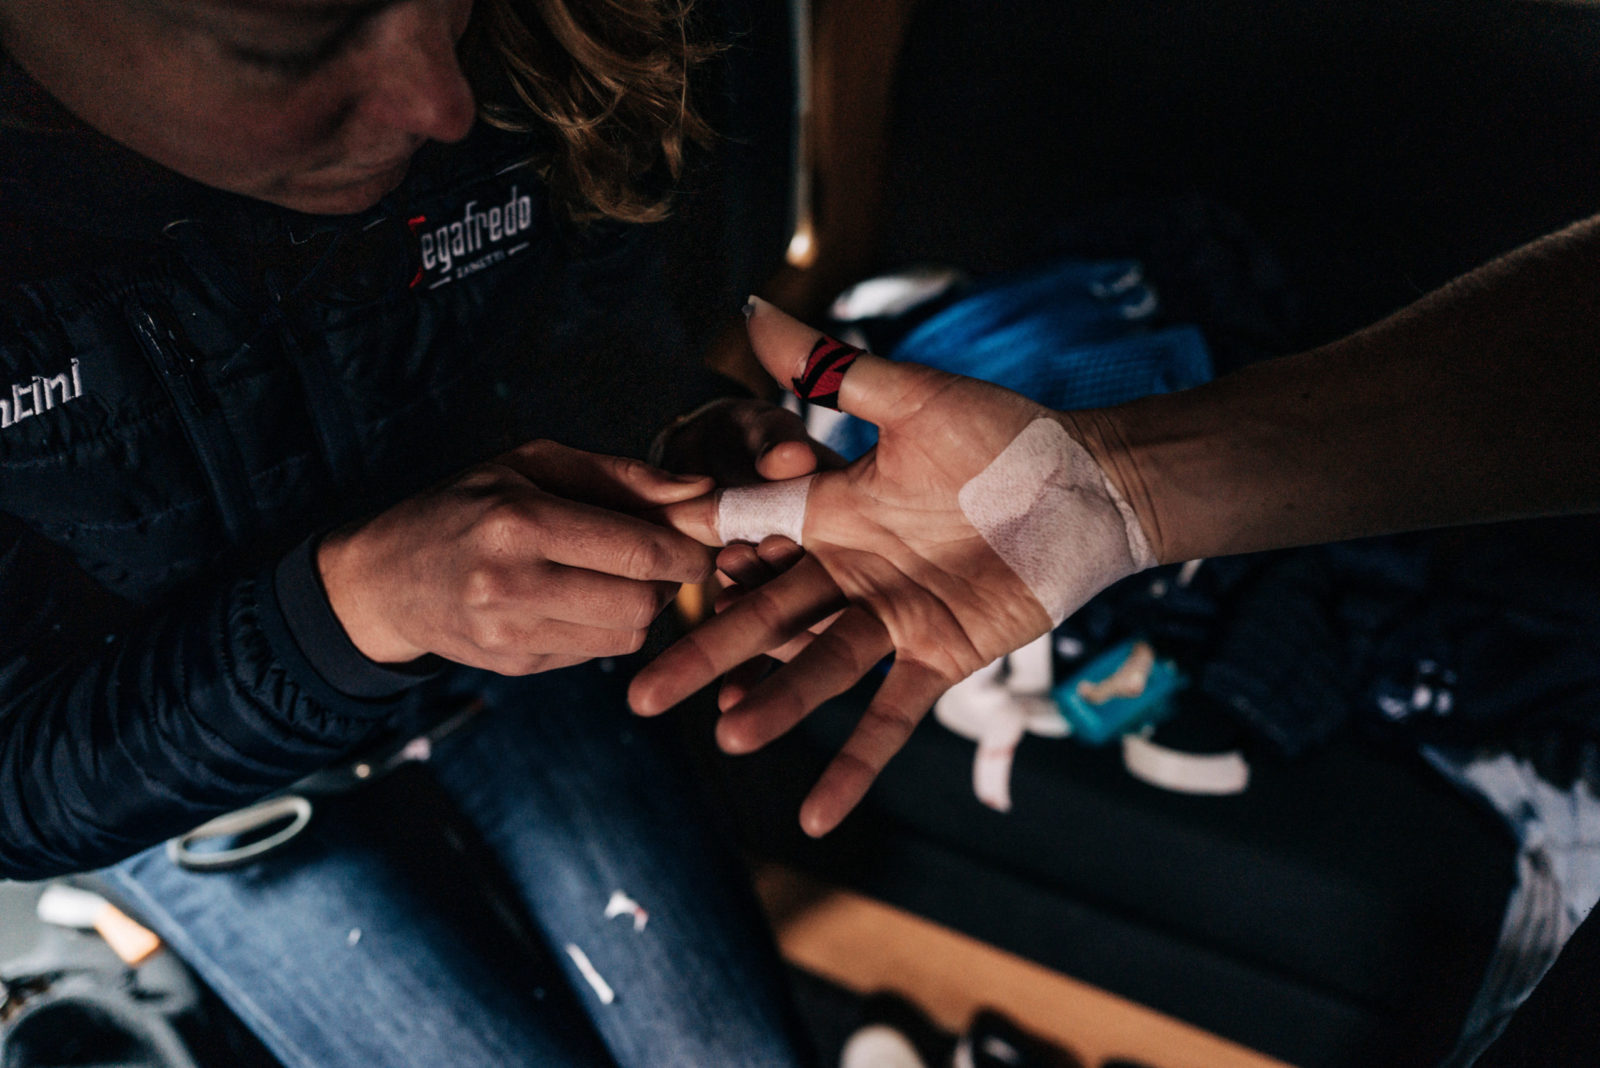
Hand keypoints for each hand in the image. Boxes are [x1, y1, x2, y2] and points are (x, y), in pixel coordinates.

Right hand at [318, 441, 714, 673]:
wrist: (384, 578)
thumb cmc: (468, 505)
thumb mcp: (534, 466)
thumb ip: (623, 479)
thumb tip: (703, 492)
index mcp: (521, 523)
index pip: (640, 550)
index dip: (688, 550)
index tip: (703, 540)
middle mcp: (513, 585)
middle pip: (642, 603)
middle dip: (668, 582)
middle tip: (663, 559)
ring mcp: (510, 634)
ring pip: (627, 637)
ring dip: (642, 608)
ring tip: (621, 576)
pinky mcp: (516, 666)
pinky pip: (596, 654)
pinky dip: (607, 628)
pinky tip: (583, 599)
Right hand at [630, 298, 1154, 835]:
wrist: (1092, 485)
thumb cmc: (1007, 434)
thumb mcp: (914, 399)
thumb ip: (833, 371)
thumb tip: (753, 306)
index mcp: (835, 509)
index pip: (750, 535)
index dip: (699, 559)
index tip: (637, 580)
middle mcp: (851, 569)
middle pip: (766, 616)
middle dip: (707, 651)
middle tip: (641, 691)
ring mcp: (893, 618)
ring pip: (818, 667)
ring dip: (774, 703)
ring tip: (723, 735)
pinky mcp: (940, 656)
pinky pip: (891, 715)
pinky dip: (855, 763)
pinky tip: (814, 813)